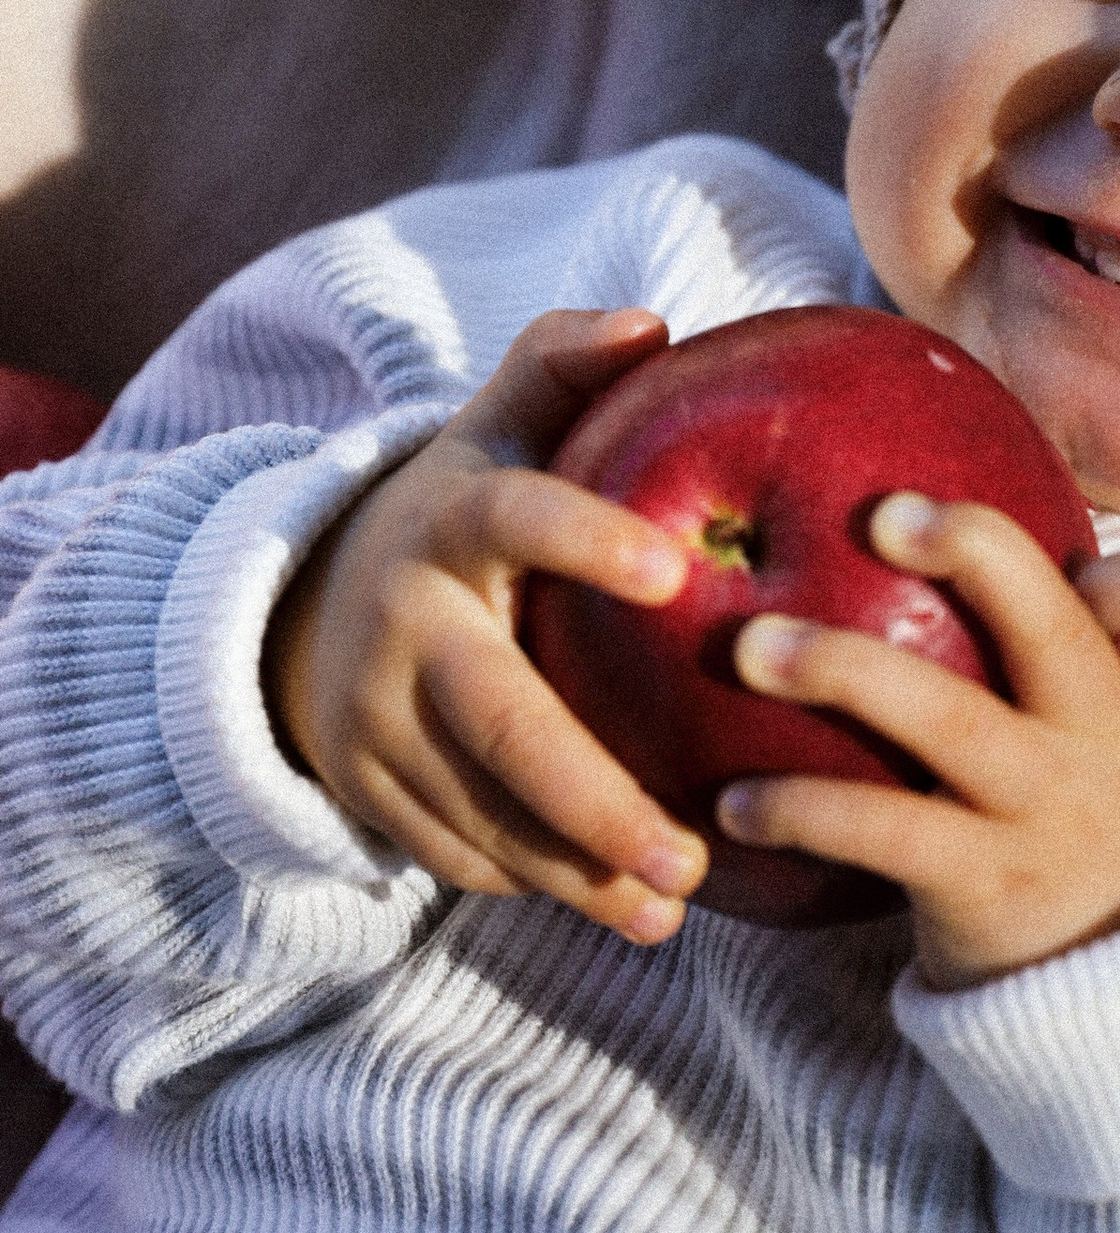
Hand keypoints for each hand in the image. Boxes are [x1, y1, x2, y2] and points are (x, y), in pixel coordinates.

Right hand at [266, 307, 710, 944]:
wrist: (316, 601)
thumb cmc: (467, 507)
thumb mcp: (497, 426)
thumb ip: (562, 366)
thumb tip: (651, 324)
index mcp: (449, 520)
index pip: (515, 517)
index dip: (584, 538)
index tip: (675, 571)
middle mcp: (402, 624)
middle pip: (500, 720)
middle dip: (595, 797)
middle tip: (690, 850)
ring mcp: (373, 719)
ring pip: (479, 811)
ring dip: (579, 870)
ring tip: (677, 904)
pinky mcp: (368, 791)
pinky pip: (458, 852)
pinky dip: (541, 885)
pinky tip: (629, 908)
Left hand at [713, 498, 1119, 986]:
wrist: (1114, 1023)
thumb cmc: (1085, 858)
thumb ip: (1075, 676)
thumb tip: (952, 563)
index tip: (1039, 551)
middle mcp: (1110, 748)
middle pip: (1049, 624)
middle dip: (969, 548)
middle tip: (879, 513)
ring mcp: (1047, 814)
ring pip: (947, 716)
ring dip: (841, 668)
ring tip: (751, 646)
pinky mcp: (985, 884)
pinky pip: (881, 830)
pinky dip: (799, 808)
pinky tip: (732, 805)